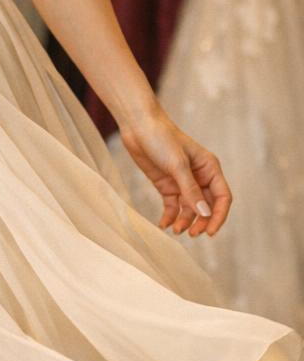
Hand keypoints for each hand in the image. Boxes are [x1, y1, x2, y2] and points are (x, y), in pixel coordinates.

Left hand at [118, 105, 231, 236]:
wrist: (139, 126)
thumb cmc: (162, 139)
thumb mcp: (178, 165)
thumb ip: (191, 190)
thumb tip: (204, 214)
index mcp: (210, 168)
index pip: (222, 197)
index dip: (218, 216)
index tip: (210, 232)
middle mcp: (199, 177)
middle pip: (206, 206)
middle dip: (201, 221)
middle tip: (191, 234)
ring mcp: (182, 182)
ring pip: (189, 208)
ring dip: (185, 221)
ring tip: (174, 230)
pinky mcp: (166, 184)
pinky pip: (172, 206)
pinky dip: (169, 216)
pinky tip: (163, 225)